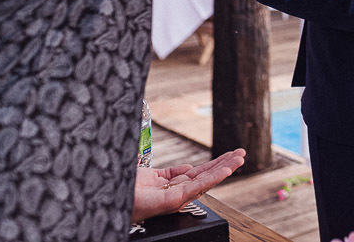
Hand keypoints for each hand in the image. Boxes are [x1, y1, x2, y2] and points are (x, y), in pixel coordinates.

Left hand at [131, 149, 245, 221]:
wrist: (111, 196)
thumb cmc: (126, 189)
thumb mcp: (152, 175)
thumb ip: (172, 172)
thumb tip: (188, 167)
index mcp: (174, 186)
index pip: (200, 174)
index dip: (216, 164)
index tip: (230, 155)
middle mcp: (178, 192)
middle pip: (207, 176)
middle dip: (226, 164)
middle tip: (242, 153)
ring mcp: (177, 197)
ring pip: (207, 181)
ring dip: (225, 168)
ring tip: (241, 158)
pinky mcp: (174, 199)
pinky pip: (197, 187)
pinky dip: (213, 178)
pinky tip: (225, 169)